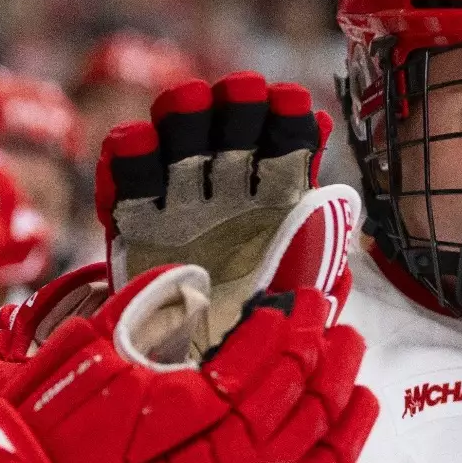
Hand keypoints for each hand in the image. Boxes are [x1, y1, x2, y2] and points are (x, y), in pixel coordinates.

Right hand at [0, 264, 375, 462]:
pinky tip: (346, 452)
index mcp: (148, 412)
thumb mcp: (63, 354)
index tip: (306, 301)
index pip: (240, 370)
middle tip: (341, 326)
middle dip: (316, 365)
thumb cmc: (18, 421)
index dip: (281, 334)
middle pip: (275, 413)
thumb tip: (185, 283)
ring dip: (331, 418)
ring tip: (356, 380)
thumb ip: (127, 317)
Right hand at [97, 72, 336, 350]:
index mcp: (276, 190)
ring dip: (184, 113)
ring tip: (190, 105)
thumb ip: (325, 232)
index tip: (292, 105)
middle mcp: (229, 183)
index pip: (284, 136)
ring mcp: (179, 196)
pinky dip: (126, 156)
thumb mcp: (311, 277)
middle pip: (230, 122)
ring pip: (178, 134)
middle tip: (242, 96)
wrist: (209, 366)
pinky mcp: (133, 217)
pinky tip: (136, 148)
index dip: (287, 115)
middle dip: (237, 102)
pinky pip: (123, 177)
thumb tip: (338, 191)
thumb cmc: (267, 320)